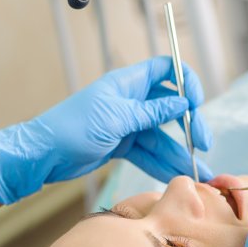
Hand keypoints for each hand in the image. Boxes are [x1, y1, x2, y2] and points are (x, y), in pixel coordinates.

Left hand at [0, 56, 212, 203]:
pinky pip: (148, 153)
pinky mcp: (122, 145)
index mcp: (128, 84)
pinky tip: (176, 175)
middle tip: (203, 145)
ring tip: (198, 173)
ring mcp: (127, 124)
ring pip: (161, 137)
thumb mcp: (117, 118)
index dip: (186, 82)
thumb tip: (183, 103)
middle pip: (170, 108)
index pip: (165, 70)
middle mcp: (130, 101)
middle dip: (189, 126)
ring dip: (179, 153)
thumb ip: (152, 112)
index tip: (197, 103)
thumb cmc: (72, 128)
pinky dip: (161, 164)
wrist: (44, 154)